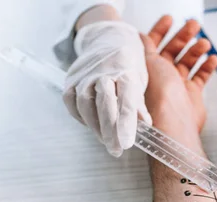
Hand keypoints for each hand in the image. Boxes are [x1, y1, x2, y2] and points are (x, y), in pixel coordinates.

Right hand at [64, 20, 150, 156]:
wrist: (107, 36)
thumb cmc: (128, 63)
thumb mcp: (140, 79)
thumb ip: (139, 104)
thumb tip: (145, 127)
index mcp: (126, 70)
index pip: (126, 100)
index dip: (126, 123)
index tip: (126, 144)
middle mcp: (104, 71)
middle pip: (104, 104)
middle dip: (109, 130)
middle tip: (116, 150)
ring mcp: (85, 74)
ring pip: (85, 105)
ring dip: (95, 127)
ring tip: (106, 141)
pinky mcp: (71, 79)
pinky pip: (72, 103)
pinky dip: (81, 117)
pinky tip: (91, 125)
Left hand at [142, 16, 216, 154]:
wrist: (173, 122)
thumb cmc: (158, 95)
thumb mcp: (148, 63)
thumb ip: (145, 48)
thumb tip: (137, 35)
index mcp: (147, 68)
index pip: (152, 44)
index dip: (160, 30)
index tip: (170, 19)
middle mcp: (161, 77)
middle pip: (173, 50)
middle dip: (183, 36)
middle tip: (194, 25)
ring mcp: (176, 85)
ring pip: (188, 61)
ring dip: (197, 50)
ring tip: (205, 43)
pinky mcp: (191, 94)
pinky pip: (200, 76)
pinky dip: (207, 66)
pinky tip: (212, 59)